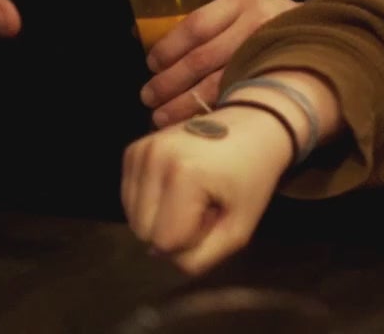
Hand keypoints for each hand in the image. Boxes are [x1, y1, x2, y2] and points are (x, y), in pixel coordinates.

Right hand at [122, 107, 293, 273]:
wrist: (254, 124)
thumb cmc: (253, 175)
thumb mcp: (240, 228)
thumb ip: (200, 258)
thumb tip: (157, 254)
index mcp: (183, 174)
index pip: (165, 243)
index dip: (192, 239)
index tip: (216, 213)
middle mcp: (154, 157)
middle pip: (143, 232)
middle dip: (174, 228)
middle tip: (206, 203)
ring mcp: (140, 150)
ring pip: (133, 218)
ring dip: (162, 215)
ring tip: (194, 192)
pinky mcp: (133, 150)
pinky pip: (130, 198)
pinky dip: (152, 201)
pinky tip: (179, 184)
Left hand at [141, 0, 298, 126]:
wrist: (330, 40)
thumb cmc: (273, 30)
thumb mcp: (247, 13)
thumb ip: (215, 29)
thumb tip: (159, 64)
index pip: (194, 26)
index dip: (168, 51)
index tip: (150, 68)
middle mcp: (260, 20)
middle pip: (201, 58)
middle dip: (169, 83)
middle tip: (148, 100)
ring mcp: (272, 52)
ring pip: (216, 84)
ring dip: (182, 105)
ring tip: (162, 118)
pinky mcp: (281, 79)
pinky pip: (234, 99)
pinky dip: (208, 113)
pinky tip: (193, 122)